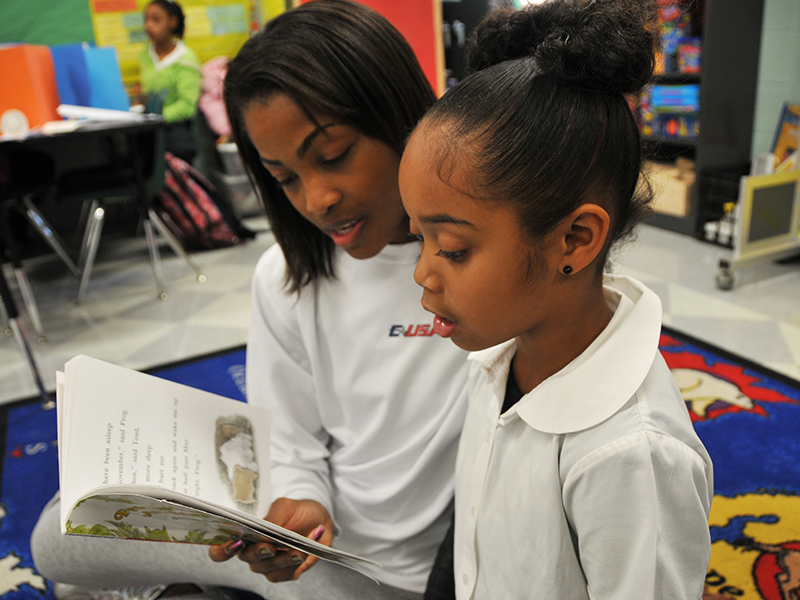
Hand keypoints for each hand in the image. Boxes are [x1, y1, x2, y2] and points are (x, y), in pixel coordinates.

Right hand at [208, 498, 332, 581]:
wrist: (319, 519)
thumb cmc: (297, 511)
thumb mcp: (284, 506)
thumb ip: (272, 516)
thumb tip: (265, 527)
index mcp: (246, 535)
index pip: (222, 550)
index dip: (222, 551)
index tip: (234, 544)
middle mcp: (254, 552)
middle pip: (248, 559)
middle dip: (259, 552)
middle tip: (270, 546)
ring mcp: (269, 564)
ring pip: (269, 569)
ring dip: (285, 560)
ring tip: (299, 549)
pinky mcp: (287, 572)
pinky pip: (287, 575)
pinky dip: (299, 563)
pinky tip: (307, 550)